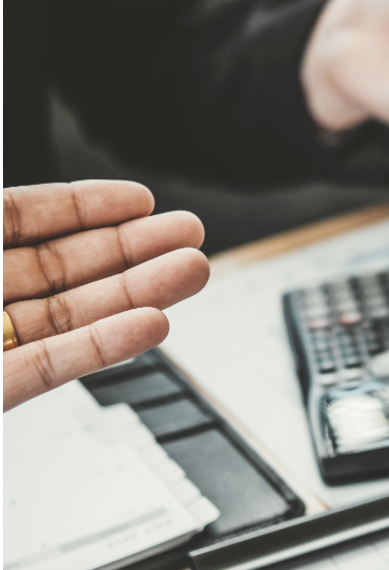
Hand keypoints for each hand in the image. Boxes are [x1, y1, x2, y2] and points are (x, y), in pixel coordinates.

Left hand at [3, 181, 209, 410]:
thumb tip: (14, 203)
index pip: (18, 221)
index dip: (80, 209)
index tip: (138, 200)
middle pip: (57, 269)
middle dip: (131, 249)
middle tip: (188, 235)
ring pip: (65, 317)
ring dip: (135, 294)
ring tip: (191, 272)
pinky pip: (46, 368)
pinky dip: (101, 348)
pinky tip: (150, 325)